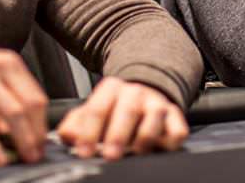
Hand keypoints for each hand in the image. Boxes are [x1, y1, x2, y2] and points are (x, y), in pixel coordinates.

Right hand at [0, 41, 48, 166]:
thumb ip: (7, 97)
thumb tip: (22, 131)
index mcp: (10, 62)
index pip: (36, 96)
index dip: (42, 124)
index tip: (42, 142)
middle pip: (30, 106)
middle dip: (36, 134)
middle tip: (36, 154)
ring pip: (13, 114)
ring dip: (22, 140)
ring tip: (24, 157)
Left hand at [56, 77, 187, 159]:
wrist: (144, 97)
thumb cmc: (114, 111)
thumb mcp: (92, 114)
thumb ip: (76, 124)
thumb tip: (68, 136)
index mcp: (112, 88)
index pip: (98, 109)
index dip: (89, 132)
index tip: (84, 151)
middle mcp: (136, 93)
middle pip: (127, 111)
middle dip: (117, 136)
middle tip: (109, 156)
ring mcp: (157, 104)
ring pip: (154, 118)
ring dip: (144, 138)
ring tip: (134, 153)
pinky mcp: (176, 118)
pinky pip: (176, 131)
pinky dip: (168, 143)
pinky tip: (157, 149)